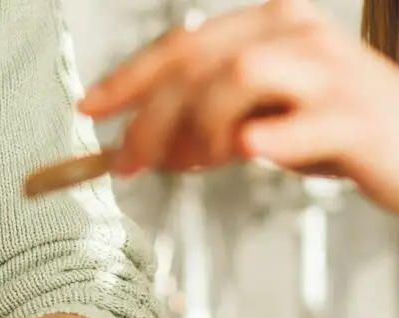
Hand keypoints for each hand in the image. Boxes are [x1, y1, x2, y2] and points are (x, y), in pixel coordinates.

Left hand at [79, 0, 398, 211]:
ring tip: (202, 163)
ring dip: (201, 127)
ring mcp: (331, 74)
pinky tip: (249, 148)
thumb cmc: (331, 132)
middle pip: (199, 61)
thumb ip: (201, 126)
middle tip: (128, 162)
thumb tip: (136, 147)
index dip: (128, 78)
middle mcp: (299, 36)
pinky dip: (269, 137)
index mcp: (270, 27)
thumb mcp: (258, 120)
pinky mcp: (355, 120)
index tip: (89, 108)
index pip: (183, 45)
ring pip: (240, 76)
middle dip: (149, 116)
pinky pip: (303, 124)